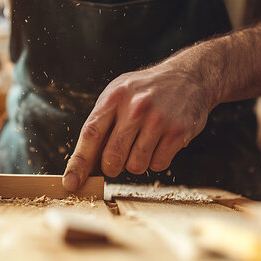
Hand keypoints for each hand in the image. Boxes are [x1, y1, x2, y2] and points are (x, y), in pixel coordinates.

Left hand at [62, 61, 215, 190]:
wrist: (189, 77)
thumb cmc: (145, 91)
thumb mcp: (118, 96)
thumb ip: (101, 125)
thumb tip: (84, 167)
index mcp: (114, 97)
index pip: (90, 135)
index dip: (78, 164)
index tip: (70, 184)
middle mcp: (135, 107)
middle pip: (112, 157)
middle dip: (111, 167)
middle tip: (118, 158)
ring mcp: (158, 120)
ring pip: (135, 166)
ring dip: (136, 163)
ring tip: (144, 143)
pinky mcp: (177, 132)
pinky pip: (158, 165)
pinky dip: (156, 160)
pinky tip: (160, 142)